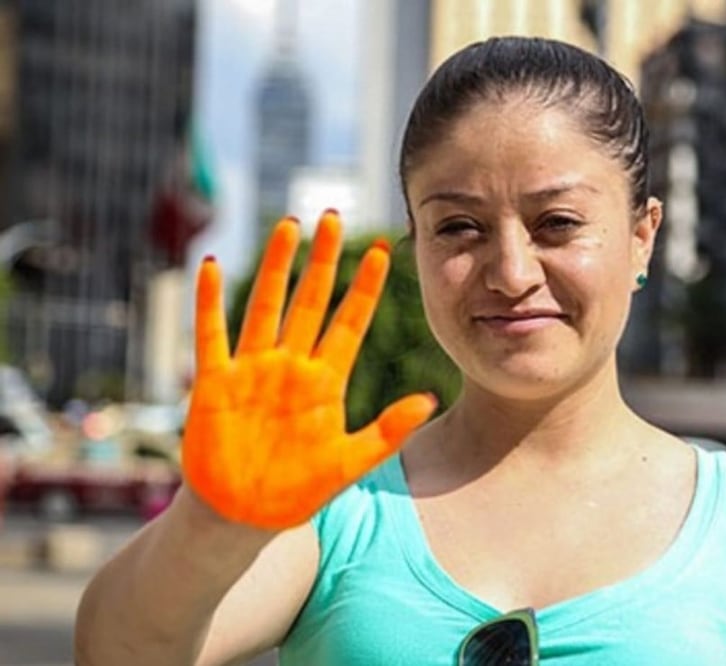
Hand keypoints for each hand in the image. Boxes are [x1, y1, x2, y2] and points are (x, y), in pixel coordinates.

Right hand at [181, 211, 436, 529]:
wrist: (243, 517)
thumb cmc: (297, 492)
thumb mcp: (350, 463)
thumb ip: (388, 431)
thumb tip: (430, 400)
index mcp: (325, 382)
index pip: (350, 322)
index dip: (365, 287)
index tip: (384, 251)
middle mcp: (291, 367)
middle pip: (310, 301)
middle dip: (322, 259)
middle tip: (333, 216)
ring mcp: (252, 371)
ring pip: (266, 306)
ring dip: (275, 267)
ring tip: (288, 226)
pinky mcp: (215, 384)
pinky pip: (212, 335)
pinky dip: (210, 303)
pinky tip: (214, 267)